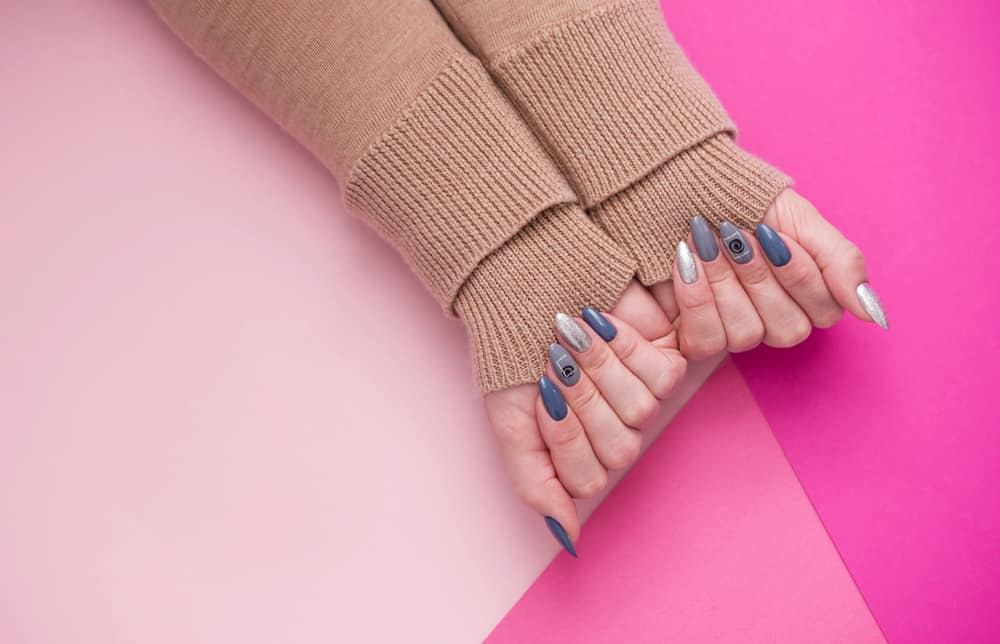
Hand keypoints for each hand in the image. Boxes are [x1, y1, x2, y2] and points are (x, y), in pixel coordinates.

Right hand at [483, 281, 685, 554]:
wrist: (527, 286)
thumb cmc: (513, 355)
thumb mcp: (510, 422)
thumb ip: (535, 483)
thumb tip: (568, 538)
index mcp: (574, 452)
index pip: (586, 478)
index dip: (563, 436)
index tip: (539, 395)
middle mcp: (612, 429)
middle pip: (619, 448)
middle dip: (583, 400)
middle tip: (556, 363)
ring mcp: (642, 396)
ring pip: (642, 412)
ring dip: (603, 369)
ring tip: (575, 334)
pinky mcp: (668, 358)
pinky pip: (665, 375)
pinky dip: (630, 346)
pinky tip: (605, 323)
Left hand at [650, 188, 886, 357]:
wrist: (689, 188)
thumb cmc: (747, 203)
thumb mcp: (802, 221)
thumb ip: (841, 263)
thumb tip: (875, 316)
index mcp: (809, 299)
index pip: (824, 312)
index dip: (796, 272)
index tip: (771, 232)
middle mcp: (775, 323)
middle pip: (786, 329)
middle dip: (757, 274)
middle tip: (736, 234)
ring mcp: (735, 333)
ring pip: (745, 335)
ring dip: (723, 280)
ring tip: (705, 239)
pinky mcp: (696, 337)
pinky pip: (705, 341)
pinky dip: (694, 297)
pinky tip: (686, 260)